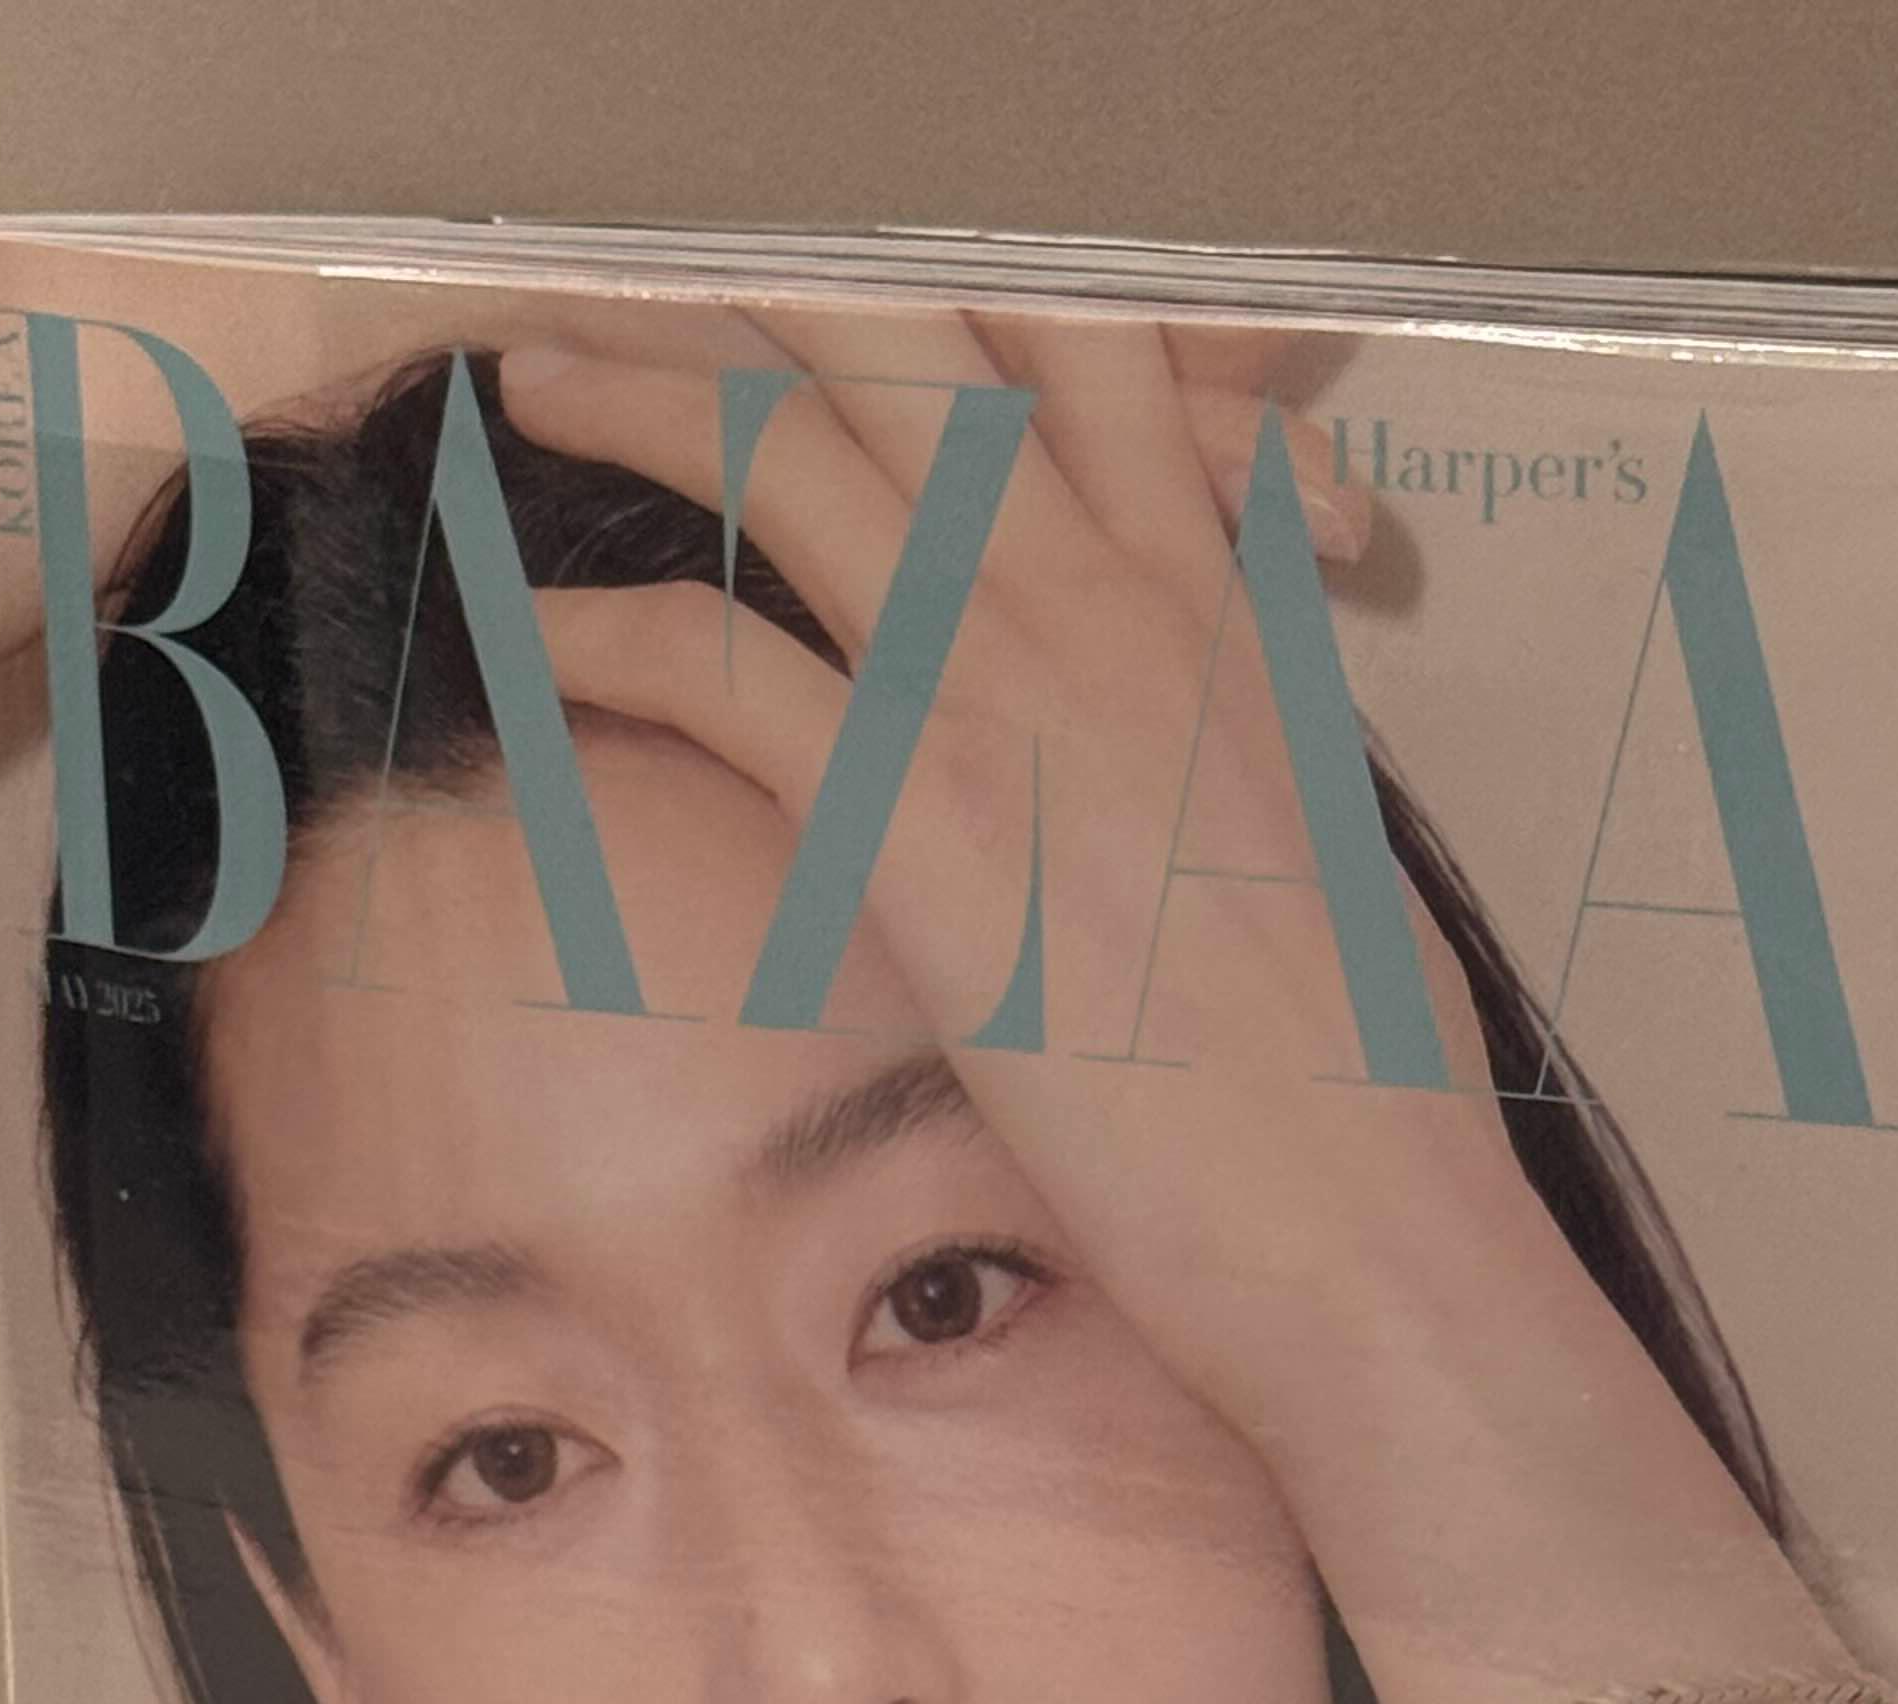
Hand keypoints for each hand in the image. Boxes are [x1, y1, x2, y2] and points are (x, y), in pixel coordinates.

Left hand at [497, 304, 1559, 1448]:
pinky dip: (597, 632)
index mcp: (1214, 598)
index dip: (964, 300)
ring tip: (542, 390)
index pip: (1088, 343)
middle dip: (758, 301)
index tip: (862, 309)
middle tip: (649, 304)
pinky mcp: (915, 814)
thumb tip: (1204, 745)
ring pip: (781, 450)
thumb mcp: (1324, 846)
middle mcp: (1105, 597)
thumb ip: (1245, 739)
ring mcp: (1004, 689)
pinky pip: (708, 662)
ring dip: (637, 399)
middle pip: (906, 347)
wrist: (1361, 1209)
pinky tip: (533, 637)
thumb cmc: (1365, 1083)